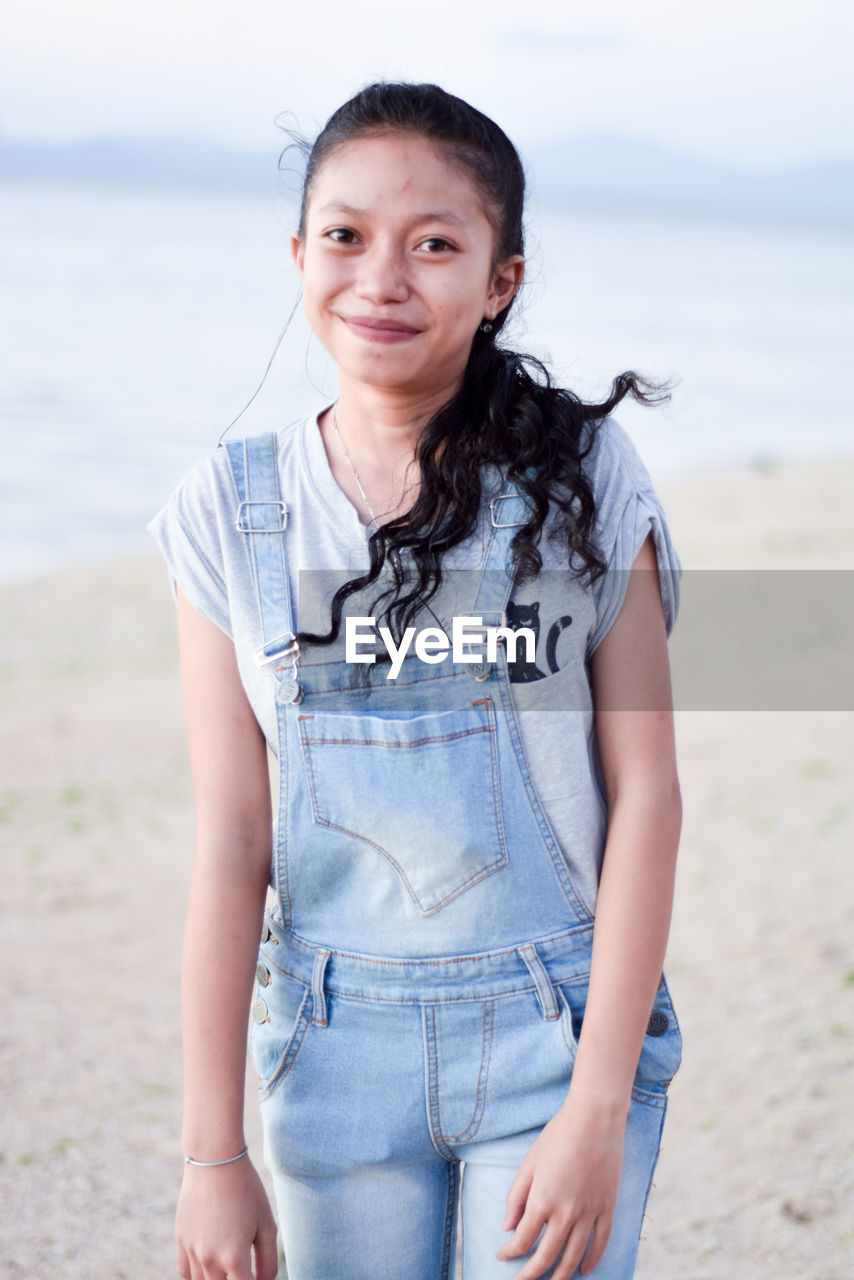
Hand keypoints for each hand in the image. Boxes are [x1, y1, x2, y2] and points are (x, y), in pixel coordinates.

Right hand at [176, 1155, 278, 1279]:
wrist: (214, 1160)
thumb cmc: (246, 1190)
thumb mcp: (266, 1223)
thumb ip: (268, 1260)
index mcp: (234, 1257)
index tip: (258, 1277)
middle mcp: (210, 1260)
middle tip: (244, 1269)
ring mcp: (192, 1251)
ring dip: (216, 1279)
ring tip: (229, 1266)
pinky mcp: (180, 1240)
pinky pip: (185, 1272)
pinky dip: (196, 1274)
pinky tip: (209, 1264)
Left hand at [496, 1095, 625, 1278]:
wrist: (595, 1119)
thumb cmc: (558, 1135)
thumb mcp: (529, 1162)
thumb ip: (516, 1197)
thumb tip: (507, 1227)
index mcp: (542, 1200)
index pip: (523, 1240)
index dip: (510, 1253)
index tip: (501, 1257)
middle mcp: (566, 1213)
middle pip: (547, 1256)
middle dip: (531, 1274)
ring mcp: (589, 1212)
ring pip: (574, 1256)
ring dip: (561, 1275)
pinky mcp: (607, 1207)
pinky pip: (600, 1243)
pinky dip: (592, 1260)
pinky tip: (584, 1270)